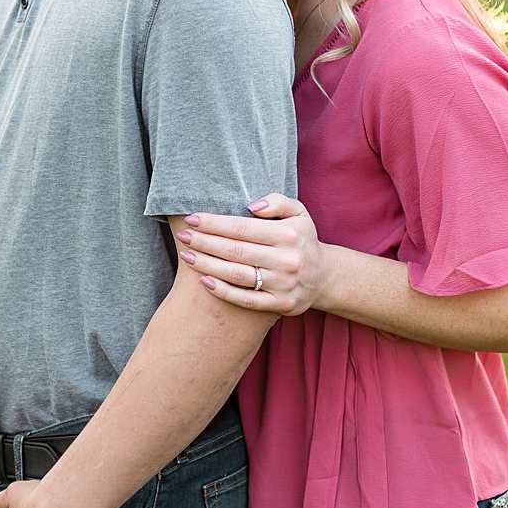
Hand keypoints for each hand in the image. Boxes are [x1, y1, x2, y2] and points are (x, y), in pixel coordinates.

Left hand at [178, 194, 326, 315]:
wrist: (324, 277)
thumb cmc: (301, 239)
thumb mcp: (298, 213)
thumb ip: (277, 202)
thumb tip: (252, 206)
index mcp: (289, 235)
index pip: (242, 228)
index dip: (214, 223)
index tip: (192, 219)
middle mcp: (287, 260)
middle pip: (236, 251)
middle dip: (205, 242)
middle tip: (183, 236)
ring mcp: (284, 285)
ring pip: (237, 275)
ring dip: (207, 265)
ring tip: (186, 255)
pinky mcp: (281, 305)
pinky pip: (247, 300)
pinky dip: (223, 291)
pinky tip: (204, 281)